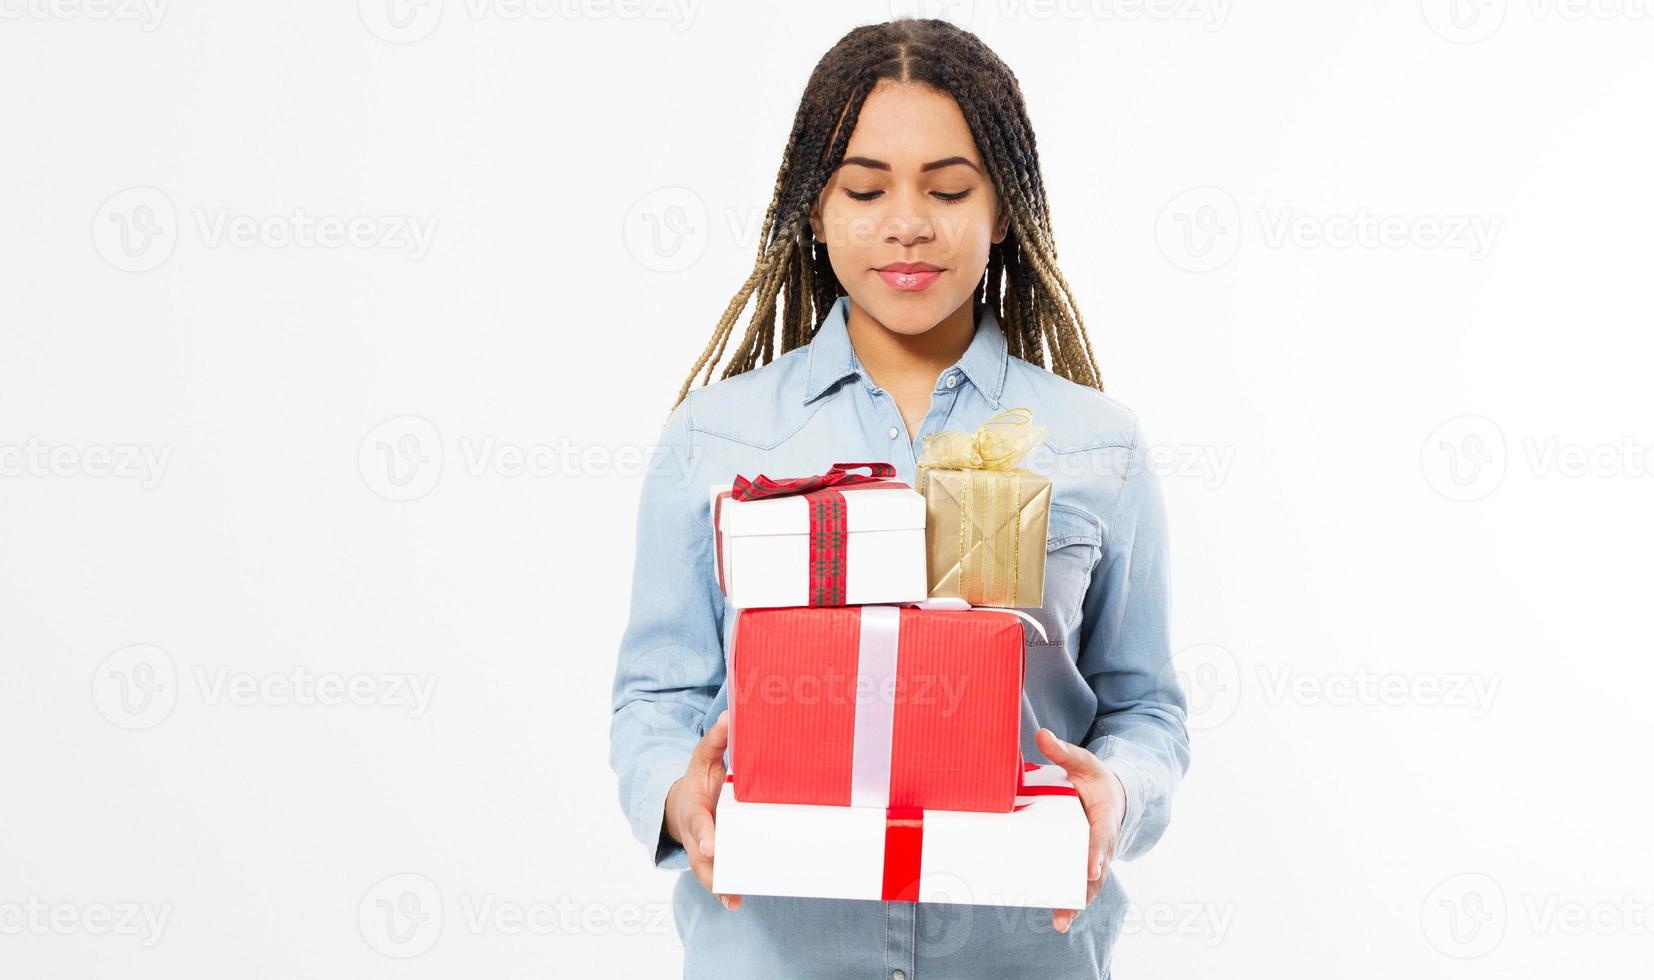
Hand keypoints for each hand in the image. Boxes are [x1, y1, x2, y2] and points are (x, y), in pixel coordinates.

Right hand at [664, 710, 741, 910]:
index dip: (704, 835)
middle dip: (709, 870)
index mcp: (694, 808)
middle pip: (699, 856)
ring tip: (732, 899)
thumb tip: (728, 717)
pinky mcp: (714, 860)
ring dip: (718, 886)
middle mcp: (696, 833)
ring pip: (706, 872)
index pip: (698, 822)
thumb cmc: (699, 779)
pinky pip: (718, 877)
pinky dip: (724, 891)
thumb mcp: (704, 757)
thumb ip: (715, 740)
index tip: (710, 846)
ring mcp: (702, 850)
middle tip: (722, 884)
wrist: (684, 802)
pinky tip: (736, 902)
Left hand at [1034, 727, 1124, 932]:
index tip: (1090, 869)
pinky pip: (1079, 885)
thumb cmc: (1095, 779)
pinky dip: (1071, 900)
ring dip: (1077, 902)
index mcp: (1105, 817)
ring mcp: (1095, 857)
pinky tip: (1058, 918)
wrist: (1112, 795)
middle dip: (1085, 890)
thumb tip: (1041, 734)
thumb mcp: (1082, 762)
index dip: (1096, 854)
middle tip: (1070, 908)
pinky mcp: (1083, 864)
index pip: (1101, 838)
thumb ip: (1063, 751)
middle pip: (1097, 872)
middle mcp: (1103, 843)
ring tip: (1061, 921)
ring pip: (1089, 885)